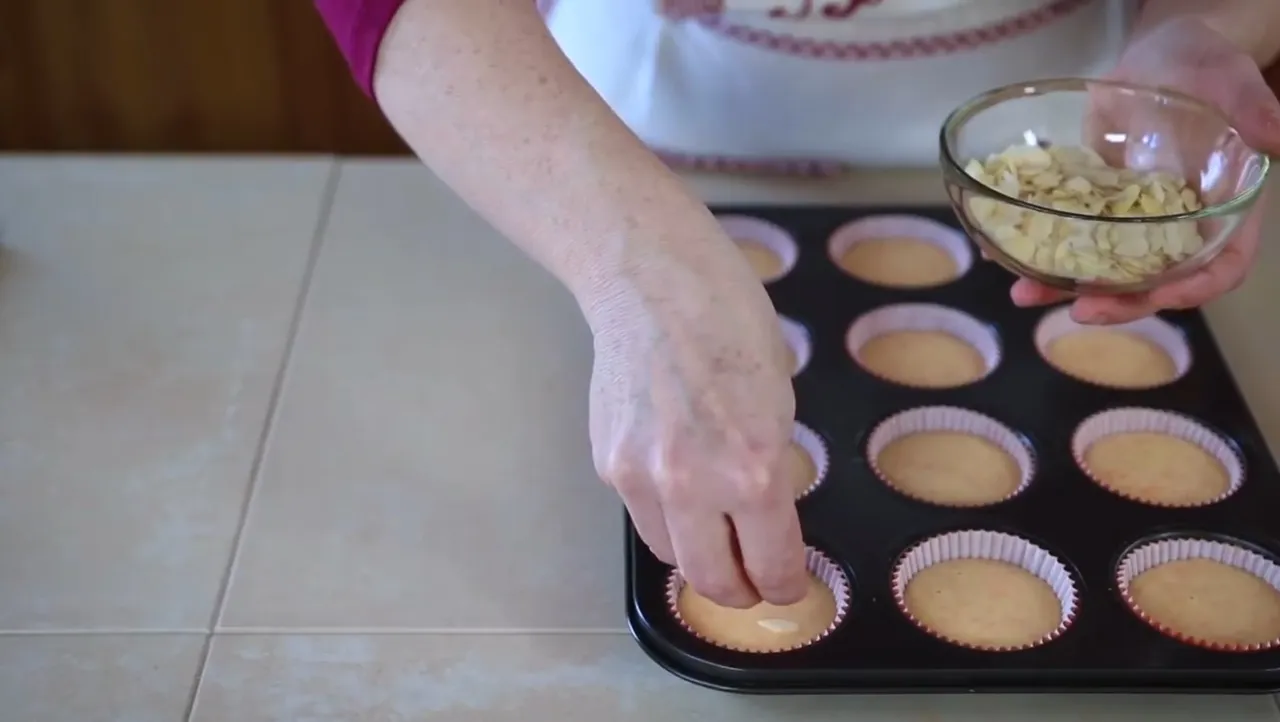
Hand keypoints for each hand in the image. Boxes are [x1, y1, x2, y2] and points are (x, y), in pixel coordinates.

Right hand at [584, 234, 807, 607]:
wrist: (653, 285)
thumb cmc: (728, 323)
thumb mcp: (777, 401)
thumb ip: (769, 468)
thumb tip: (765, 517)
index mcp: (753, 468)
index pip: (771, 564)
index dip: (785, 587)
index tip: (789, 587)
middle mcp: (693, 483)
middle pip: (712, 581)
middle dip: (739, 592)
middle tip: (752, 585)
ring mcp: (641, 477)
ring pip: (670, 555)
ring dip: (697, 558)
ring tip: (714, 540)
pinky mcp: (608, 464)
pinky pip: (642, 515)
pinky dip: (665, 517)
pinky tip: (680, 487)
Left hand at [1011, 16, 1279, 323]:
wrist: (1156, 58)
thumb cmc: (1206, 67)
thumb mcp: (1232, 81)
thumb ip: (1254, 110)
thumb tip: (1278, 134)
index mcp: (1224, 210)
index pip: (1222, 267)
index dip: (1195, 288)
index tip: (1163, 297)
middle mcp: (1178, 227)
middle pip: (1155, 284)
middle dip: (1119, 303)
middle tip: (1081, 311)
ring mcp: (1132, 223)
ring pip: (1104, 270)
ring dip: (1065, 288)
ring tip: (1026, 294)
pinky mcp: (1093, 209)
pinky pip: (1068, 238)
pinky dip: (1038, 251)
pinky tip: (1001, 255)